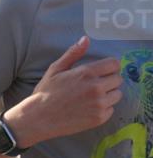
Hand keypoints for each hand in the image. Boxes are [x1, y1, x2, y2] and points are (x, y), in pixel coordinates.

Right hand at [7, 36, 122, 146]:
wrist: (39, 118)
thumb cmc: (45, 92)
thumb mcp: (56, 69)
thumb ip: (73, 53)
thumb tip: (86, 39)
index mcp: (86, 73)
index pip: (114, 64)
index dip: (109, 66)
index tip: (102, 71)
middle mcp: (96, 87)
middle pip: (118, 79)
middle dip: (109, 80)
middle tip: (95, 84)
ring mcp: (99, 104)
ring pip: (117, 94)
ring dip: (108, 94)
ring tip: (92, 96)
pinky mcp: (100, 117)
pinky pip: (111, 109)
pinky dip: (104, 108)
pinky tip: (89, 107)